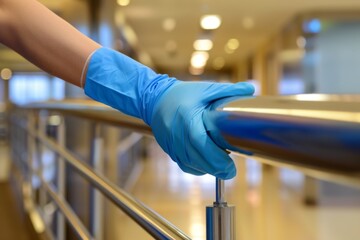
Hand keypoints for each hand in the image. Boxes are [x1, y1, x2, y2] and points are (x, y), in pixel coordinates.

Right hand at [84, 47, 254, 178]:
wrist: (154, 100)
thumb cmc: (182, 94)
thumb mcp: (205, 89)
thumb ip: (228, 90)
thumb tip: (251, 89)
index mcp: (188, 119)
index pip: (202, 144)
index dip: (218, 159)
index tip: (232, 165)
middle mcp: (178, 135)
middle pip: (198, 160)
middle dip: (217, 169)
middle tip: (230, 171)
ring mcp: (172, 145)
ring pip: (192, 166)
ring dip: (208, 169)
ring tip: (221, 166)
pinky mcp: (170, 150)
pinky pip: (185, 165)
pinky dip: (197, 168)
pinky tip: (206, 165)